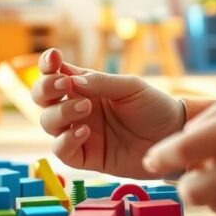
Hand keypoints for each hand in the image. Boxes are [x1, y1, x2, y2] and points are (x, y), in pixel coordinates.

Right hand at [31, 48, 215, 177]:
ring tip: (86, 108)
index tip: (54, 58)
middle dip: (45, 89)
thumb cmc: (153, 107)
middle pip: (42, 97)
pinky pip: (61, 151)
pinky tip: (85, 132)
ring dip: (60, 113)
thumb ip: (101, 82)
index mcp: (85, 86)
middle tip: (65, 86)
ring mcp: (78, 132)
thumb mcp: (130, 87)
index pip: (55, 73)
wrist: (173, 138)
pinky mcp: (86, 157)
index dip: (47, 65)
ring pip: (47, 122)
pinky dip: (66, 140)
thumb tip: (70, 80)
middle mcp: (76, 108)